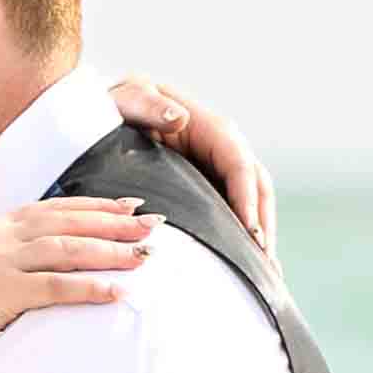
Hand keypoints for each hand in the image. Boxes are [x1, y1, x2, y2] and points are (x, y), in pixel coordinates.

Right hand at [0, 195, 153, 339]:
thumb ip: (13, 257)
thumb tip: (54, 258)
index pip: (57, 208)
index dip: (97, 206)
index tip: (131, 207)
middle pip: (68, 223)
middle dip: (114, 224)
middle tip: (154, 226)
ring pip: (66, 249)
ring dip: (109, 252)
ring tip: (143, 257)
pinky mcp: (0, 291)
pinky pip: (54, 287)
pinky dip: (88, 287)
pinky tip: (115, 291)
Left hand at [110, 74, 276, 254]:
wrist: (107, 115)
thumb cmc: (117, 106)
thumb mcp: (128, 99)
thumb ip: (148, 105)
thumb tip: (179, 118)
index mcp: (209, 128)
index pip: (239, 164)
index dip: (247, 199)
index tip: (251, 232)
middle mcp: (222, 148)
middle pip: (256, 186)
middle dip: (263, 223)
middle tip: (263, 263)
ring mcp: (218, 168)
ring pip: (252, 201)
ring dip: (260, 236)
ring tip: (265, 272)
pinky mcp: (210, 186)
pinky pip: (233, 211)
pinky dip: (243, 237)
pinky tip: (248, 265)